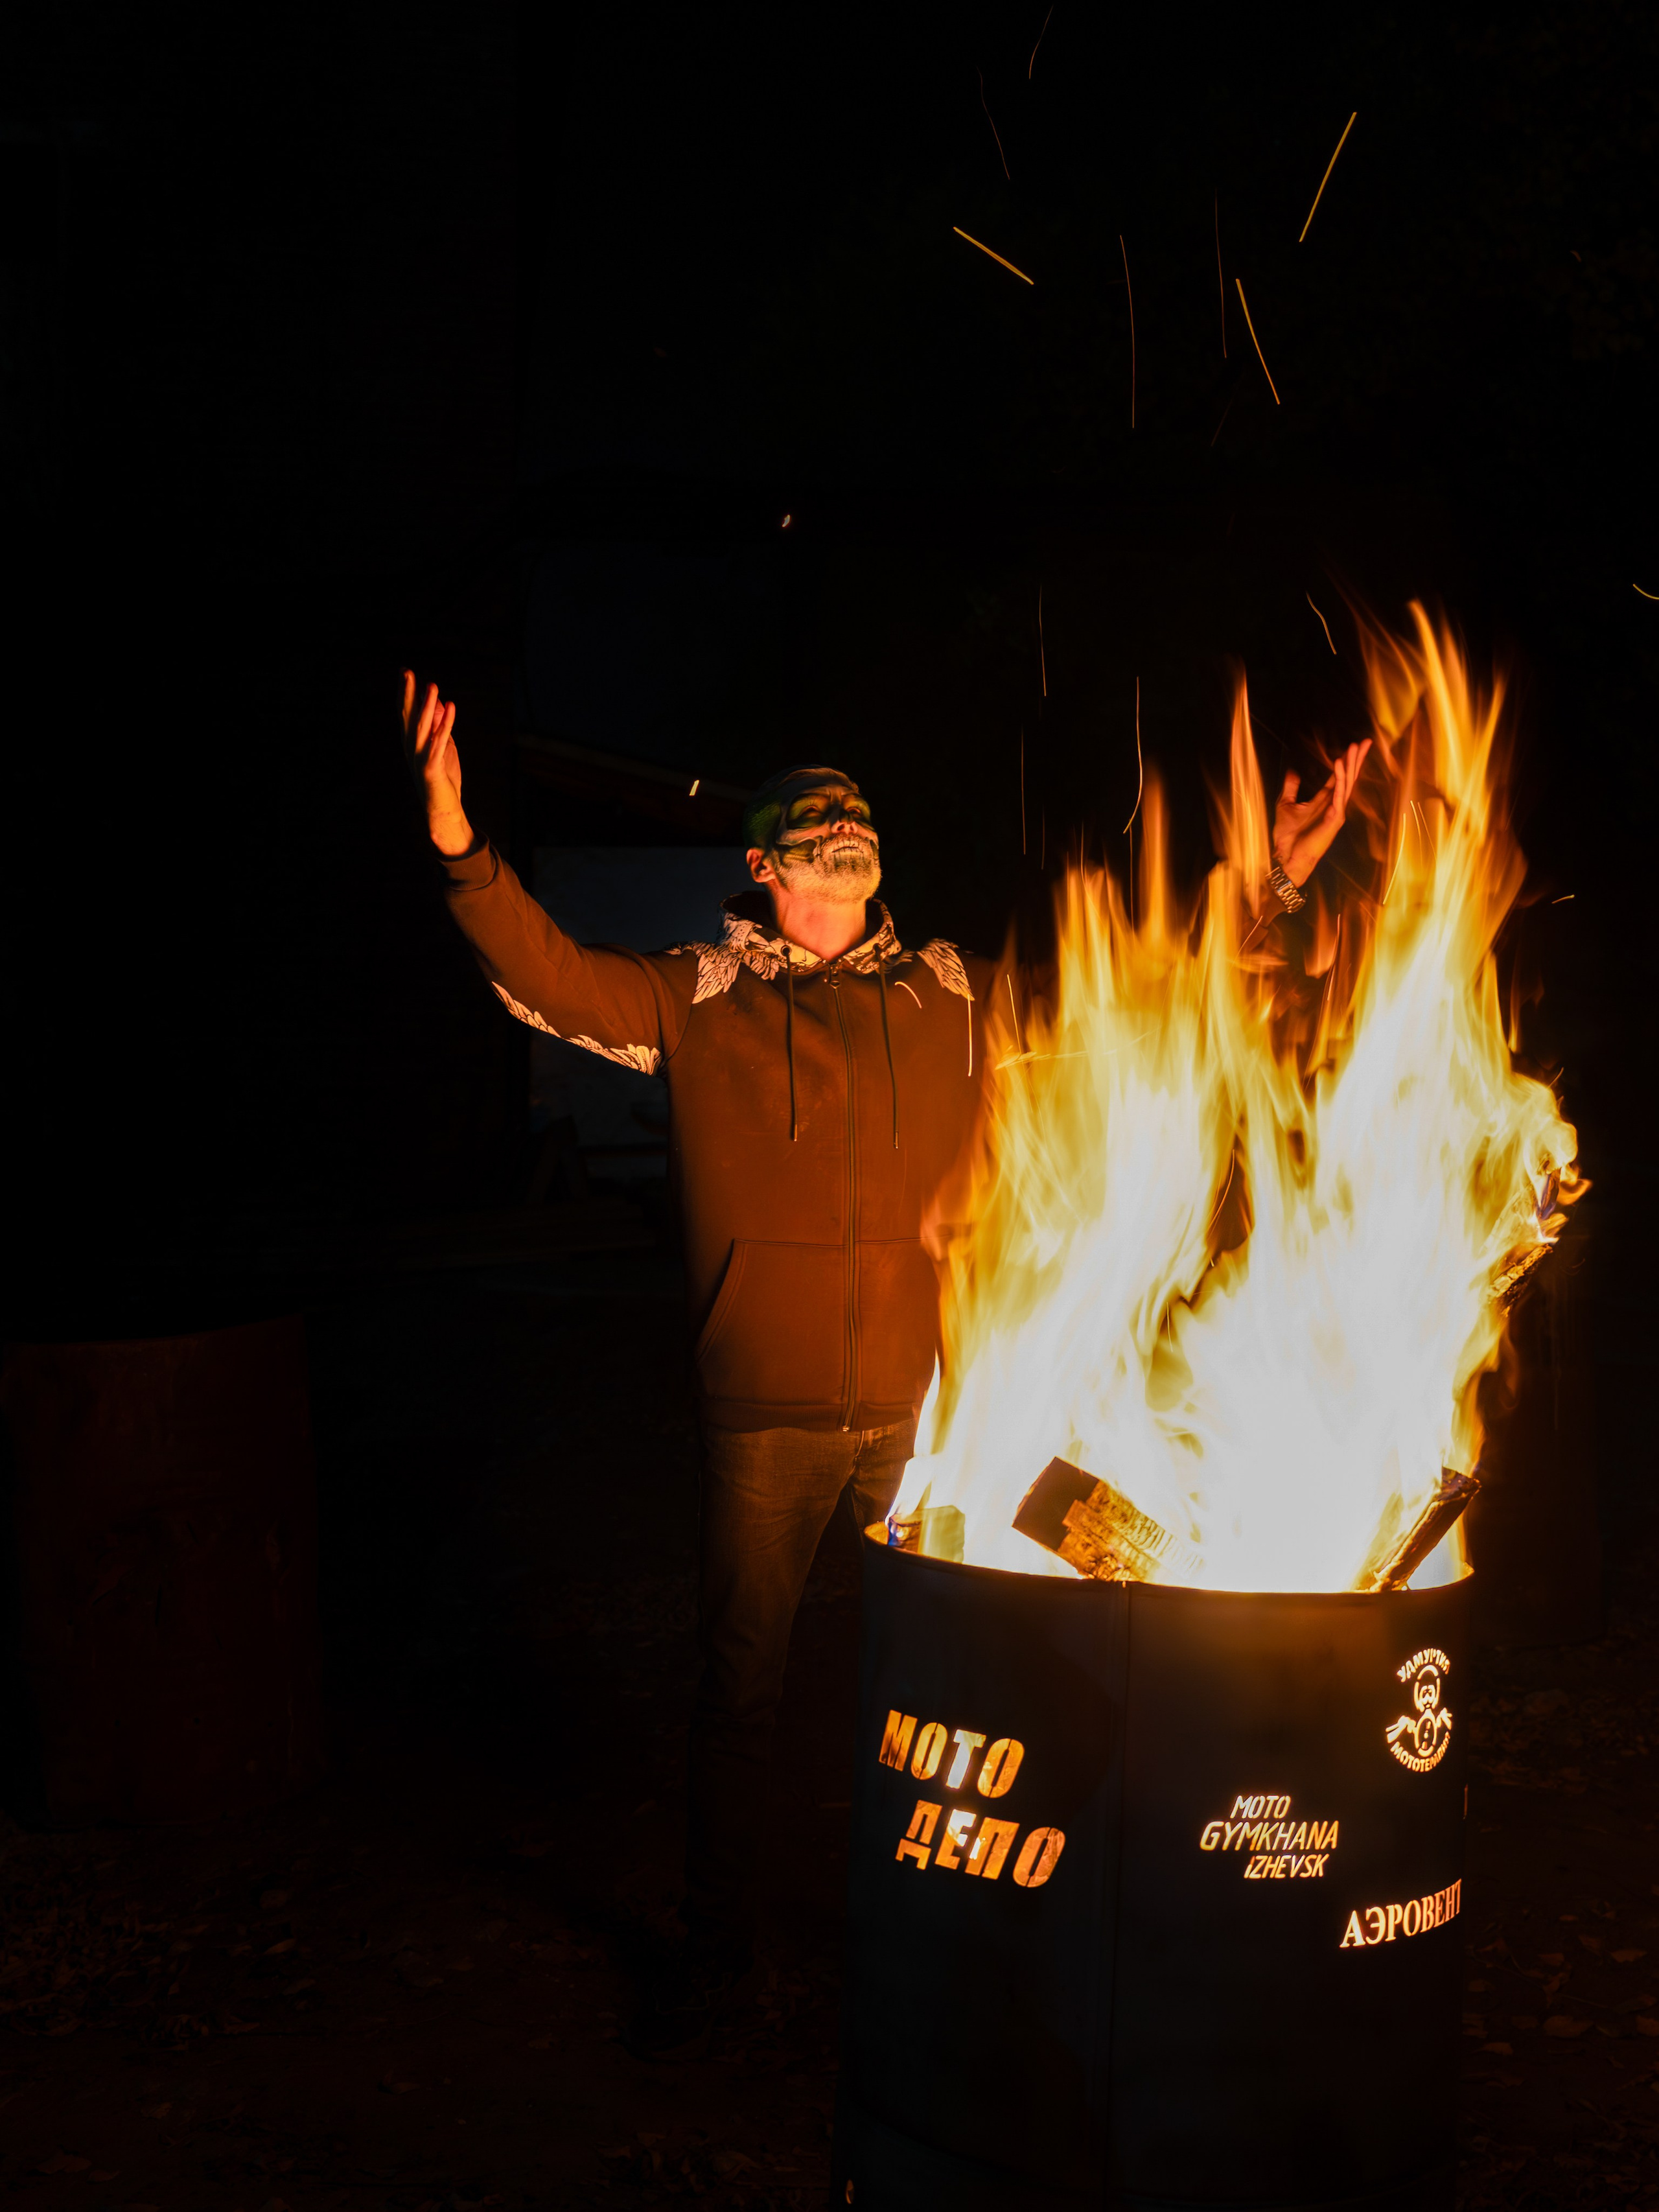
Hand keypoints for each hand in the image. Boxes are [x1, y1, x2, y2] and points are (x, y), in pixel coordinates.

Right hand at [400, 669, 474, 857]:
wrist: (443, 810)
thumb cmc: (444, 780)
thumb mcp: (443, 747)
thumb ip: (438, 726)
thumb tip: (437, 702)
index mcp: (411, 744)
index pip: (405, 714)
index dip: (404, 693)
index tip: (405, 672)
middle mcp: (411, 749)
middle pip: (407, 717)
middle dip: (407, 694)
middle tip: (407, 671)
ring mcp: (420, 759)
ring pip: (421, 727)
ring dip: (426, 705)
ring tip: (432, 685)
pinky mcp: (432, 768)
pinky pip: (439, 741)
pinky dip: (445, 723)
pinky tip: (450, 707)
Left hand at [1273, 739, 1370, 886]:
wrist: (1286, 856)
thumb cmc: (1287, 836)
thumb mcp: (1285, 804)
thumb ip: (1291, 787)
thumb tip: (1292, 771)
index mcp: (1324, 800)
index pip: (1338, 777)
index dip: (1345, 761)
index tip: (1352, 747)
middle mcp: (1333, 805)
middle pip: (1348, 777)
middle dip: (1356, 759)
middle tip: (1365, 742)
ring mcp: (1336, 811)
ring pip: (1347, 783)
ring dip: (1351, 764)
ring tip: (1355, 747)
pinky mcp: (1334, 818)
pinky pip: (1339, 795)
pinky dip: (1340, 779)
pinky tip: (1340, 764)